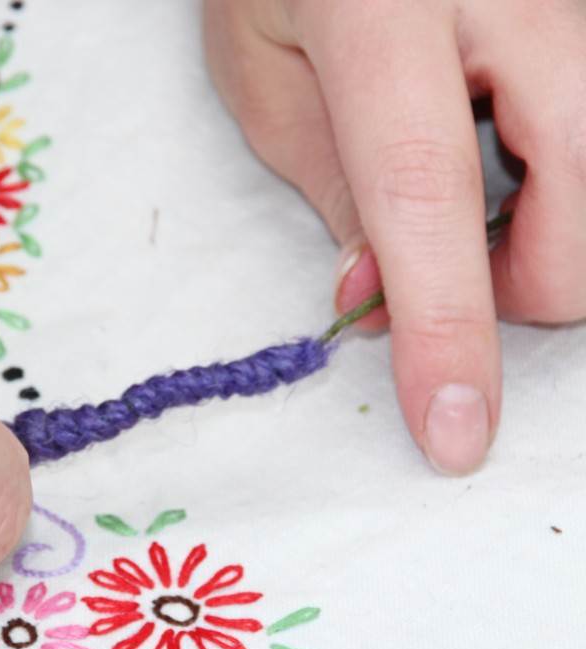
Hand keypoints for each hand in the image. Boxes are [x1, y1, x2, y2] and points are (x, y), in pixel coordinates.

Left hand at [204, 0, 585, 473]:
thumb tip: (383, 303)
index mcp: (380, 6)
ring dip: (555, 226)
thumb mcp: (267, 76)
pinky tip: (503, 154)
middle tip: (458, 278)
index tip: (454, 432)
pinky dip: (563, 176)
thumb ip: (334, 188)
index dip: (446, 325)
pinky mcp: (582, 10)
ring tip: (475, 212)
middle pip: (583, 182)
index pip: (424, 192)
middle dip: (532, 279)